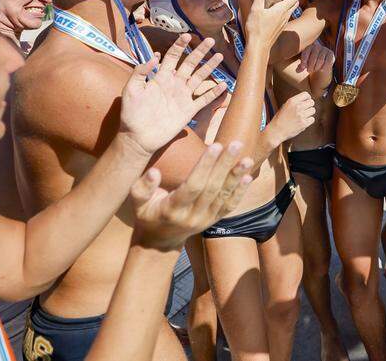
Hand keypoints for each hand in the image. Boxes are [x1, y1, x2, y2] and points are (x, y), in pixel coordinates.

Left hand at [118, 35, 225, 153]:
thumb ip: (140, 72)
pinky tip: (223, 84)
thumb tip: (155, 56)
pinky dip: (214, 92)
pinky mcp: (189, 110)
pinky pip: (204, 99)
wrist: (139, 137)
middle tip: (210, 40)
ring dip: (209, 67)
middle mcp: (175, 84)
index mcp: (161, 77)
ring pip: (200, 78)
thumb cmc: (132, 114)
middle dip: (200, 51)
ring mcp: (183, 97)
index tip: (187, 36)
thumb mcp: (131, 90)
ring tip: (220, 56)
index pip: (172, 56)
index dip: (180, 46)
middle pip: (190, 63)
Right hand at [130, 142, 253, 250]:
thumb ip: (142, 188)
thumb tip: (154, 172)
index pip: (193, 186)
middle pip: (212, 188)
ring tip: (248, 159)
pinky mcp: (213, 221)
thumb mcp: (137, 204)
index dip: (205, 166)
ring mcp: (205, 220)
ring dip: (236, 177)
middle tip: (236, 144)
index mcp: (173, 209)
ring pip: (223, 196)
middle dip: (225, 165)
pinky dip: (240, 192)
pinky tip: (248, 177)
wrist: (160, 242)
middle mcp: (192, 216)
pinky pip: (229, 206)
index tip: (215, 146)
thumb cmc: (147, 215)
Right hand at [244, 0, 300, 50]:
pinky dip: (286, 13)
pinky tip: (280, 14)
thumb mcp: (256, 9)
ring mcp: (283, 24)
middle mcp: (284, 16)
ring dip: (291, 6)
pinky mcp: (279, 29)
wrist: (259, 46)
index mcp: (280, 10)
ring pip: (290, 12)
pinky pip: (286, 18)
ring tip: (290, 1)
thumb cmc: (257, 28)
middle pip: (294, 5)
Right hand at [264, 92, 316, 145]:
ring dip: (309, 113)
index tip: (306, 101)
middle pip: (311, 102)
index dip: (307, 98)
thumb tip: (304, 100)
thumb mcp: (284, 106)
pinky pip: (312, 119)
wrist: (276, 131)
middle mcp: (297, 107)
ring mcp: (301, 115)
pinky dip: (309, 120)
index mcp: (292, 101)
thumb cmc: (279, 119)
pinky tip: (303, 121)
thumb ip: (294, 102)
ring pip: (313, 110)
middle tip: (305, 110)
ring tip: (303, 116)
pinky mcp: (304, 123)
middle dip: (309, 106)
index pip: (306, 94)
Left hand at [298, 42, 334, 92]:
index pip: (306, 52)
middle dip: (310, 66)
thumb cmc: (311, 62)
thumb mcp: (305, 63)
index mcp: (309, 47)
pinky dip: (324, 67)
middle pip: (313, 57)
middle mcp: (317, 46)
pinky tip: (321, 69)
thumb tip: (297, 70)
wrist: (322, 62)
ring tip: (314, 70)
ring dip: (316, 67)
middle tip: (309, 71)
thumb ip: (301, 67)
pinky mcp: (331, 53)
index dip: (304, 60)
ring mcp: (324, 49)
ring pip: (320, 60)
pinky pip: (328, 61)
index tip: (303, 67)